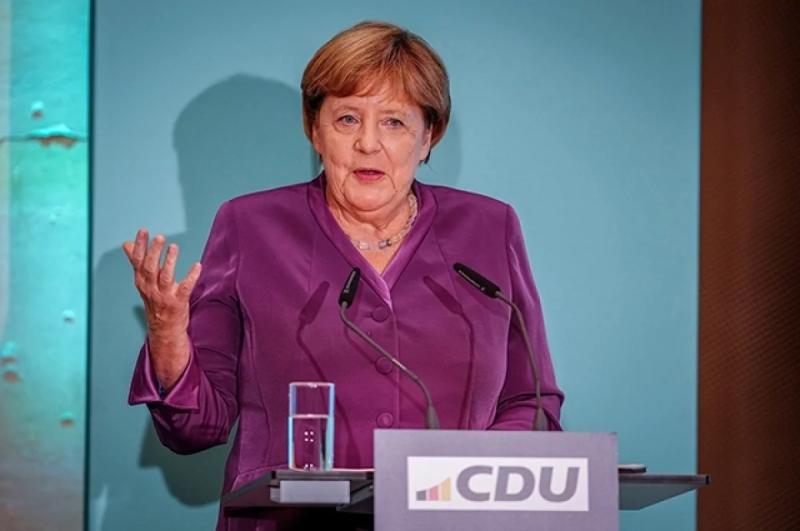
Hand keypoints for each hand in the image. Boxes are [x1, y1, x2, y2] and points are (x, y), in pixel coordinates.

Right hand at [123, 229, 201, 387]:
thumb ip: (136, 261)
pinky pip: (185, 288)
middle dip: (154, 252)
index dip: (140, 246)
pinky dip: (191, 277)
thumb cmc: (155, 301)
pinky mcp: (178, 302)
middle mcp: (151, 288)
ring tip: (174, 247)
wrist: (164, 329)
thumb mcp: (143, 282)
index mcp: (142, 281)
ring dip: (169, 262)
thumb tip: (127, 244)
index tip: (143, 231)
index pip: (138, 261)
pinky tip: (197, 266)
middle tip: (159, 237)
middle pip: (150, 268)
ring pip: (165, 277)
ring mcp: (164, 296)